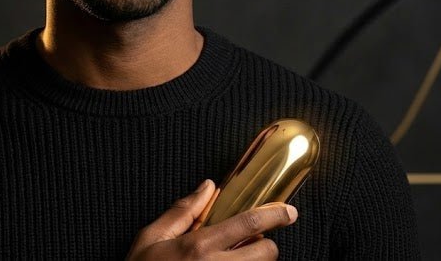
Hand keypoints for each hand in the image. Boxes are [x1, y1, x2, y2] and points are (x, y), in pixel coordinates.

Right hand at [125, 179, 297, 259]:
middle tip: (252, 245)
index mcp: (199, 246)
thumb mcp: (152, 238)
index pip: (249, 224)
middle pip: (267, 253)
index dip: (275, 215)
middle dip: (266, 246)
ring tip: (233, 260)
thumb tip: (207, 187)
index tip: (289, 212)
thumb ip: (183, 211)